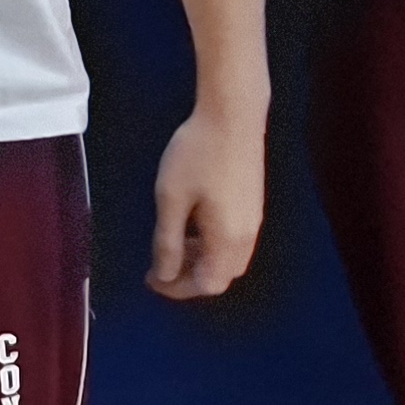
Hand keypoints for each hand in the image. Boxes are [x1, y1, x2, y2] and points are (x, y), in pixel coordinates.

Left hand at [149, 102, 264, 300]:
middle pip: (221, 276)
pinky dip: (211, 245)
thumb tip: (164, 274)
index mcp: (227, 239)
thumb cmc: (197, 154)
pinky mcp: (252, 205)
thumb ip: (168, 241)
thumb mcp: (171, 198)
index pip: (206, 284)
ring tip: (172, 245)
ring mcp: (253, 220)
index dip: (177, 289)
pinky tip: (192, 225)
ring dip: (201, 261)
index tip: (151, 279)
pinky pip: (234, 241)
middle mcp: (247, 236)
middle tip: (159, 265)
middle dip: (189, 278)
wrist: (233, 116)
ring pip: (229, 259)